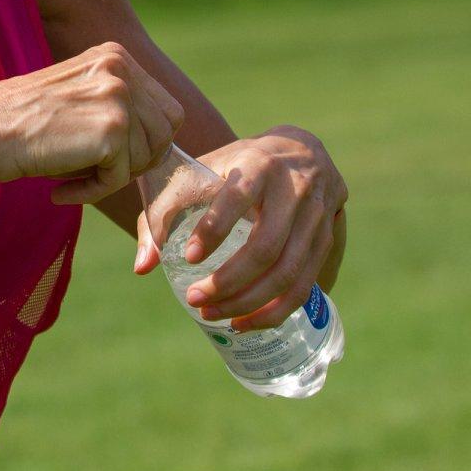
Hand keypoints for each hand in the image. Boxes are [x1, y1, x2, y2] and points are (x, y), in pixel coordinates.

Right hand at [0, 41, 183, 205]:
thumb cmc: (17, 121)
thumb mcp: (74, 94)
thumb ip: (113, 103)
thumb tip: (157, 141)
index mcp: (114, 55)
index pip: (164, 107)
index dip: (145, 140)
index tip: (112, 156)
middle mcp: (121, 68)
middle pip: (165, 131)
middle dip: (138, 159)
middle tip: (98, 172)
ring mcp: (119, 96)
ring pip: (146, 156)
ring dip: (113, 176)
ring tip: (72, 178)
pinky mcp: (111, 130)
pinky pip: (120, 178)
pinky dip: (93, 191)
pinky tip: (62, 189)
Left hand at [132, 126, 346, 330]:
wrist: (298, 149)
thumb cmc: (235, 166)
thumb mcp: (198, 172)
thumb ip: (165, 212)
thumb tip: (143, 267)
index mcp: (256, 165)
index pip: (236, 197)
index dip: (213, 230)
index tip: (188, 257)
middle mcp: (292, 189)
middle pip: (265, 246)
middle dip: (228, 281)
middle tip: (195, 299)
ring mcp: (315, 217)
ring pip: (287, 271)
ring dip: (249, 303)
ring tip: (213, 315)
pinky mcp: (326, 240)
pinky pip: (304, 284)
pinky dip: (275, 310)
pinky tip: (246, 322)